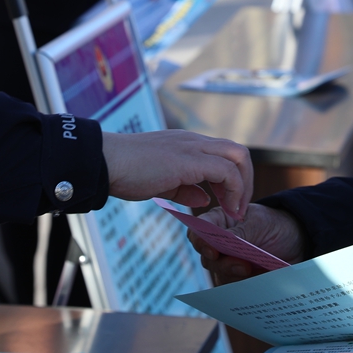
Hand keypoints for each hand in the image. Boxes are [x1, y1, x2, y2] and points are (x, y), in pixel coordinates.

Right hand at [103, 129, 252, 217]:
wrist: (106, 162)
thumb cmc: (125, 172)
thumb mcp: (160, 181)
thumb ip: (184, 188)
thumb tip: (203, 197)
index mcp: (187, 144)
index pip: (224, 154)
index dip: (233, 179)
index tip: (229, 204)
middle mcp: (194, 141)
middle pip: (238, 152)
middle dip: (246, 181)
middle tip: (239, 208)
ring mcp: (193, 147)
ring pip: (238, 156)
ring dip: (243, 186)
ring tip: (236, 211)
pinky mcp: (189, 160)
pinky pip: (225, 171)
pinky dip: (233, 191)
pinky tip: (225, 210)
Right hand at [192, 203, 306, 282]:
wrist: (299, 241)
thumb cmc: (276, 224)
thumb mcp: (260, 223)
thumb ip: (240, 234)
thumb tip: (222, 245)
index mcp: (219, 222)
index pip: (198, 231)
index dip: (200, 242)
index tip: (213, 252)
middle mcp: (219, 245)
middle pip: (208, 259)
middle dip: (224, 265)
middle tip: (244, 267)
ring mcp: (229, 264)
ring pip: (220, 277)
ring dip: (235, 278)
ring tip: (254, 274)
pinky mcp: (241, 281)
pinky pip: (235, 290)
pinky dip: (245, 289)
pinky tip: (258, 286)